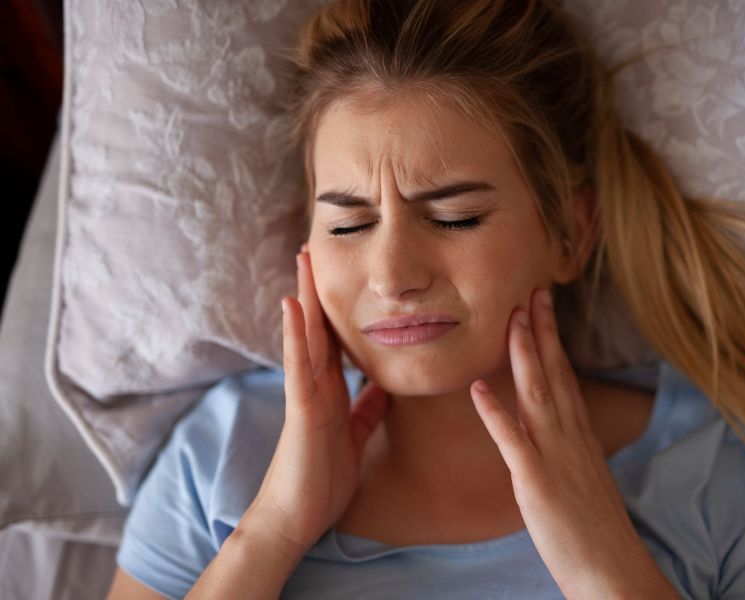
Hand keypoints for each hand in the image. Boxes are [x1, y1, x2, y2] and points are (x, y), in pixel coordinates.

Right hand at [245, 244, 387, 555]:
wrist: (297, 518)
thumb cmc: (323, 480)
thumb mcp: (355, 437)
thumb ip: (366, 410)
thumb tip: (384, 386)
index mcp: (330, 392)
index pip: (335, 341)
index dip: (339, 308)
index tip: (345, 274)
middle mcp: (315, 386)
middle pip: (318, 329)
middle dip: (318, 290)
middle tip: (317, 248)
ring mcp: (305, 395)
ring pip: (305, 338)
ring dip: (305, 297)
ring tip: (304, 259)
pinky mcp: (300, 411)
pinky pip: (299, 367)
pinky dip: (297, 336)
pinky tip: (294, 306)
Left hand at [470, 287, 676, 598]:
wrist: (611, 568)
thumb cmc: (596, 530)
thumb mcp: (586, 478)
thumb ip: (569, 450)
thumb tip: (558, 432)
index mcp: (580, 435)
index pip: (565, 376)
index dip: (553, 339)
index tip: (543, 307)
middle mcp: (570, 437)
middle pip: (554, 373)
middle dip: (541, 330)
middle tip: (530, 291)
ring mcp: (554, 457)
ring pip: (536, 393)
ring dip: (522, 354)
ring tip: (510, 319)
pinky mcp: (536, 482)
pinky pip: (513, 441)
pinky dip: (494, 412)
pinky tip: (477, 388)